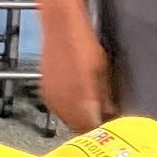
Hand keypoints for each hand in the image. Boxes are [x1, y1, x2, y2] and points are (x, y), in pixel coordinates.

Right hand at [40, 11, 114, 131]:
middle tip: (102, 121)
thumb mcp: (102, 71)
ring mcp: (51, 99)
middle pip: (77, 128)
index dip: (100, 129)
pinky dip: (68, 110)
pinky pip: (58, 109)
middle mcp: (62, 105)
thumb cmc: (85, 46)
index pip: (90, 129)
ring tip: (90, 111)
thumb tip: (111, 115)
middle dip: (89, 127)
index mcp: (78, 102)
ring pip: (66, 119)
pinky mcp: (45, 92)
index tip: (110, 127)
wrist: (60, 27)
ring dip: (78, 120)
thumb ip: (105, 97)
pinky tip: (76, 102)